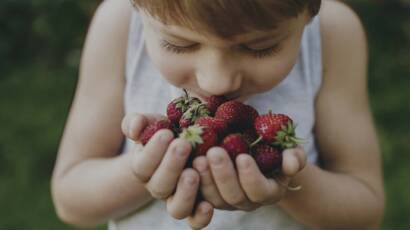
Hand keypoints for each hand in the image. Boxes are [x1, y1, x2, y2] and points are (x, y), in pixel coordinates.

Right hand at [121, 113, 212, 228]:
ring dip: (184, 192)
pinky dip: (200, 216)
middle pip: (159, 186)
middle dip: (171, 165)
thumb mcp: (151, 123)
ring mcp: (178, 199)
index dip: (153, 151)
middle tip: (183, 145)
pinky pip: (195, 220)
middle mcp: (159, 188)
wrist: (184, 145)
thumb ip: (137, 122)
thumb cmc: (166, 131)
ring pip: (176, 208)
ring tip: (193, 173)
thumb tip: (136, 127)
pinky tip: (208, 204)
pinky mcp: (197, 206)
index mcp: (144, 168)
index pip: (143, 165)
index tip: (167, 133)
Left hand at [192, 147, 306, 210]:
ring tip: (197, 158)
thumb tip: (292, 162)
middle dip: (223, 175)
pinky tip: (186, 167)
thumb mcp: (287, 151)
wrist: (254, 152)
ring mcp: (226, 201)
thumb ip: (294, 156)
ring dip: (204, 179)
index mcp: (268, 191)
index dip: (251, 176)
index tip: (243, 156)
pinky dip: (191, 186)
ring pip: (213, 199)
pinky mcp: (208, 197)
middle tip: (213, 152)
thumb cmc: (273, 150)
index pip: (259, 190)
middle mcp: (247, 201)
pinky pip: (197, 199)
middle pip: (233, 197)